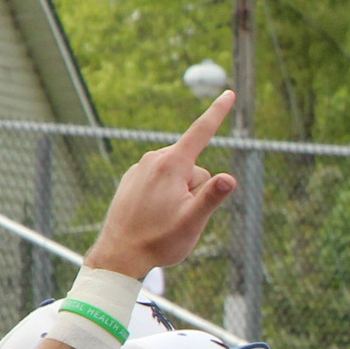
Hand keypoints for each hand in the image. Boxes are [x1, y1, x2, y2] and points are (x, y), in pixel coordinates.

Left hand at [87, 91, 239, 276]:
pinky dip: (167, 194)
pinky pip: (162, 179)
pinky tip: (154, 214)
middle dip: (197, 186)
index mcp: (170, 165)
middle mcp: (153, 160)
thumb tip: (230, 178)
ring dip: (182, 192)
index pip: (201, 132)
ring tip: (166, 217)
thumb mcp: (193, 222)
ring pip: (179, 173)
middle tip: (182, 214)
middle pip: (194, 165)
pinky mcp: (133, 178)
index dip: (217, 113)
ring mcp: (140, 168)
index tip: (228, 93)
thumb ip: (212, 196)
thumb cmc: (159, 240)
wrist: (119, 255)